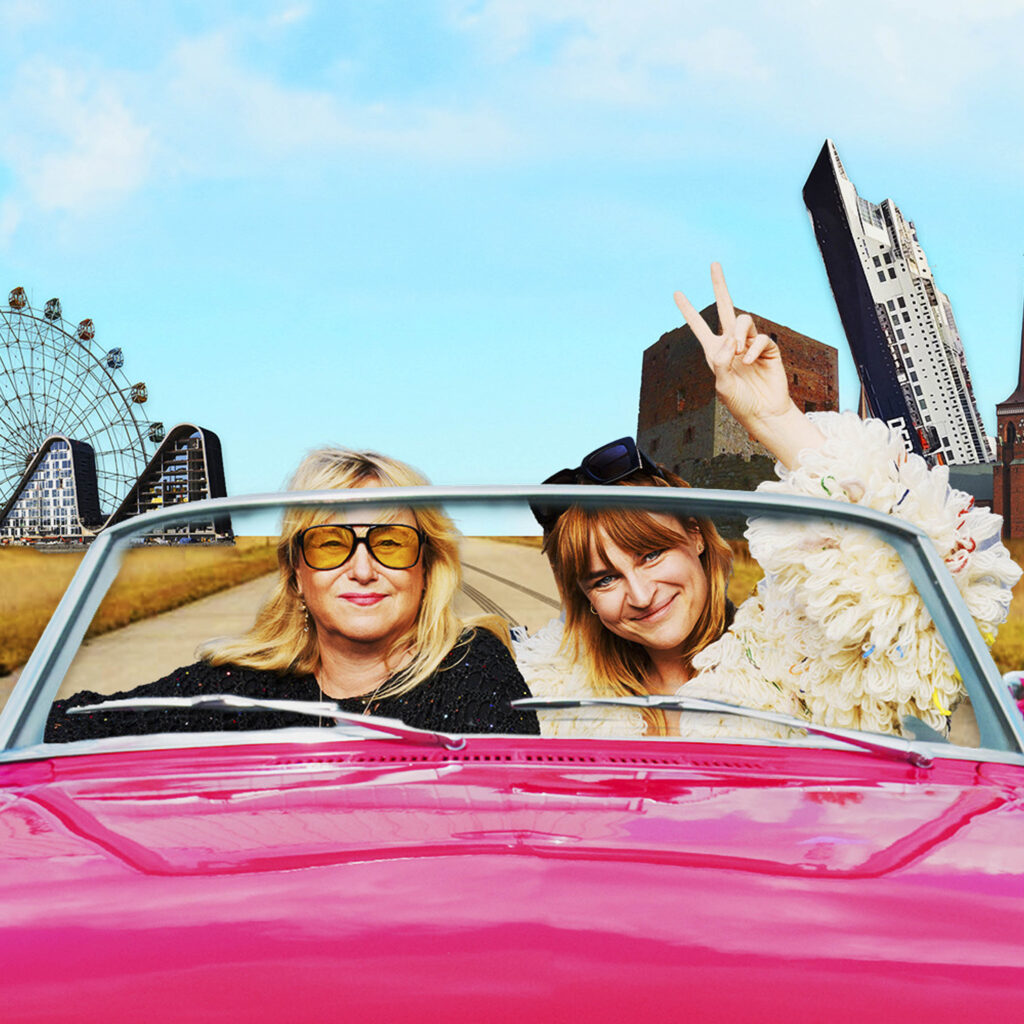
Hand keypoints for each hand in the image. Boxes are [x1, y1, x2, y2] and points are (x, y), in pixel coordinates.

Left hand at [673, 262, 824, 467]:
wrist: (763, 412)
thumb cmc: (740, 402)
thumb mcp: (722, 386)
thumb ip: (721, 364)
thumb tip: (729, 341)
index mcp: (714, 351)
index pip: (699, 326)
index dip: (688, 310)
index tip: (676, 293)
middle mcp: (731, 343)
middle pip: (725, 308)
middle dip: (719, 286)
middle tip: (713, 264)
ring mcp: (750, 344)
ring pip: (743, 321)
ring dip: (740, 335)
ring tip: (738, 353)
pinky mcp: (767, 348)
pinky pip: (760, 338)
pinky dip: (753, 349)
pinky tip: (749, 362)